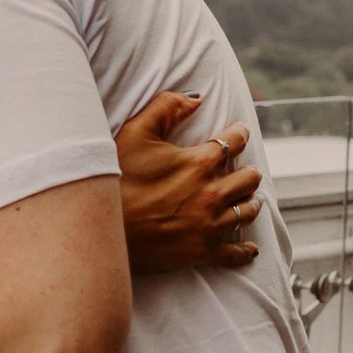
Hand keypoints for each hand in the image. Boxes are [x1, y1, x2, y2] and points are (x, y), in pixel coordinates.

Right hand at [116, 92, 262, 273]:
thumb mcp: (135, 132)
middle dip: (247, 170)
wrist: (103, 228)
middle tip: (241, 169)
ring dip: (250, 201)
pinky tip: (250, 246)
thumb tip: (197, 99)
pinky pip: (235, 253)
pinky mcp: (201, 251)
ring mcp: (209, 225)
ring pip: (249, 211)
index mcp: (198, 163)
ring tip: (246, 198)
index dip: (239, 132)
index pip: (235, 141)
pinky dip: (246, 249)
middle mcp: (211, 194)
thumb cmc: (116, 177)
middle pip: (250, 178)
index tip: (238, 131)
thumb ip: (166, 107)